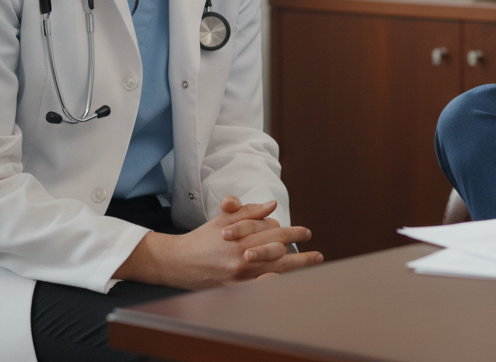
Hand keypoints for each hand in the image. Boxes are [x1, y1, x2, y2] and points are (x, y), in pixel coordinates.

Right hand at [113, 195, 322, 289]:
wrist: (178, 262)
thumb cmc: (203, 237)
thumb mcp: (224, 218)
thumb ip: (249, 211)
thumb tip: (272, 205)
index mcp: (242, 236)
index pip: (276, 233)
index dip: (294, 232)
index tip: (307, 233)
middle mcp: (243, 256)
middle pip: (281, 253)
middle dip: (302, 254)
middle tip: (317, 254)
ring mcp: (239, 275)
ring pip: (276, 272)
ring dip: (298, 268)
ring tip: (313, 265)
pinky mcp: (235, 289)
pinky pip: (262, 288)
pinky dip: (277, 284)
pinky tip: (291, 282)